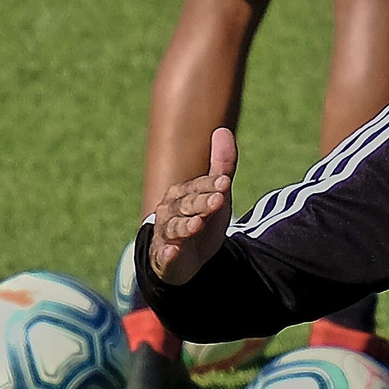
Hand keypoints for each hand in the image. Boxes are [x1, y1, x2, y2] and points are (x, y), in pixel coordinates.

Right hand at [150, 127, 237, 284]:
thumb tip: (222, 130)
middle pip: (187, 205)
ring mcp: (165, 235)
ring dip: (184, 227)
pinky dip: (167, 254)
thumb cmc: (200, 220)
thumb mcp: (215, 195)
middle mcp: (169, 211)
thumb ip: (221, 167)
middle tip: (218, 200)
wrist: (186, 259)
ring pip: (174, 229)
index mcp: (182, 194)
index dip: (211, 185)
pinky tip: (171, 253)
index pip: (197, 187)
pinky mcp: (163, 257)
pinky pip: (163, 255)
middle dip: (201, 204)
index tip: (226, 183)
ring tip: (196, 225)